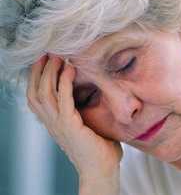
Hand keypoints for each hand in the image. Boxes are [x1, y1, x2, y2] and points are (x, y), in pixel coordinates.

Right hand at [26, 55, 122, 177]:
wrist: (102, 170)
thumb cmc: (100, 149)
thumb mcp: (88, 125)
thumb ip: (85, 110)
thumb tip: (95, 92)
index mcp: (54, 122)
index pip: (36, 96)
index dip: (38, 77)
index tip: (46, 60)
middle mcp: (51, 123)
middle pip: (35, 91)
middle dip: (40, 70)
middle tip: (48, 52)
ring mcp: (59, 125)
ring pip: (44, 93)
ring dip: (50, 72)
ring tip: (57, 56)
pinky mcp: (69, 126)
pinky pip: (63, 99)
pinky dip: (64, 82)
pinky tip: (70, 69)